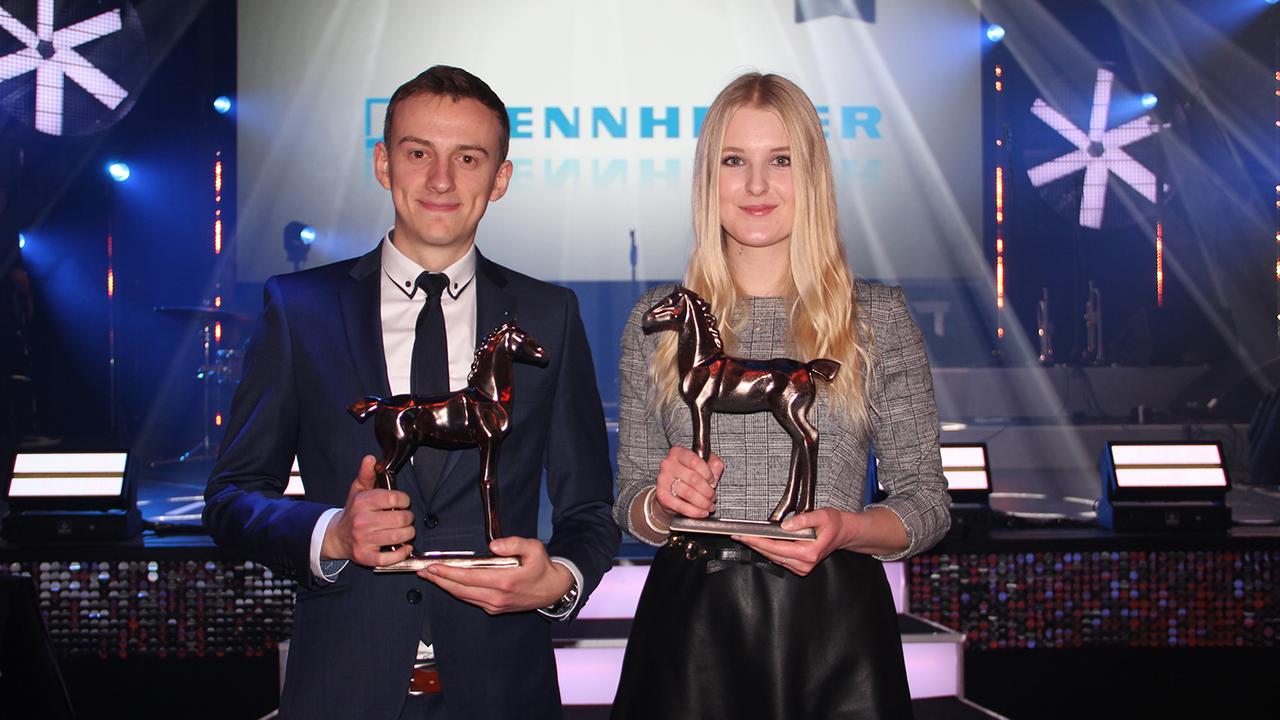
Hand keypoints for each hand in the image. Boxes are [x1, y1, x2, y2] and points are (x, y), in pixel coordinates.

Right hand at [321, 455, 415, 566]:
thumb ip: (367, 473)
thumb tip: (370, 458)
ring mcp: (363, 540)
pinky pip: (389, 558)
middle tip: (405, 518)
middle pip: (400, 519)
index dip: (404, 500)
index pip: (393, 499)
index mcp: (362, 502)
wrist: (338, 536)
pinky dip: (401, 553)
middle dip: (408, 518)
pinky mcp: (365, 557)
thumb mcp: (358, 489)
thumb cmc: (354, 511)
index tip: (403, 502)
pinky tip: (405, 547)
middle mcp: (362, 521)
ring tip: (405, 530)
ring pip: (398, 537)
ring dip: (408, 534)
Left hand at [417, 536, 572, 614]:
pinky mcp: (494, 608)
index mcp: (504, 581)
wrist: (553, 590)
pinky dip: (456, 591)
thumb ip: (513, 544)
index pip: (468, 577)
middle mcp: (496, 596)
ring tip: (430, 576)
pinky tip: (448, 583)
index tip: (432, 566)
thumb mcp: (534, 548)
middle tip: (422, 571)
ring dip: (444, 586)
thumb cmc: (542, 567)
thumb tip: (493, 545)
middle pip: (459, 589)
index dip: (448, 572)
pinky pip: (470, 600)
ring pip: (462, 596)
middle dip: (439, 580)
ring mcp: (494, 605)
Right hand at [654, 446, 724, 518]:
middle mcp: (668, 465)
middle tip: (712, 496)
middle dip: (708, 491)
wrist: (669, 490)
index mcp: (678, 453)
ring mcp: (663, 480)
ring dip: (703, 502)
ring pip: (689, 493)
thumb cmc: (685, 477)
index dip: (708, 473)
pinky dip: (694, 511)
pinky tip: (701, 511)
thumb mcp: (701, 466)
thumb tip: (717, 466)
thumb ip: (713, 465)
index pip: (695, 461)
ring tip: (708, 505)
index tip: (713, 481)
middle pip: (694, 479)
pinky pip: (681, 506)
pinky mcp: (662, 496)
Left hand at [734, 508, 858, 576]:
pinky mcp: (801, 567)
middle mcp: (804, 564)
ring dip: (760, 548)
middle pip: (772, 554)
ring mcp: (803, 568)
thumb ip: (803, 520)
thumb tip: (785, 526)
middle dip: (754, 544)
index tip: (744, 536)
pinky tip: (760, 542)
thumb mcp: (821, 515)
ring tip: (745, 537)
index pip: (776, 548)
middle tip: (738, 535)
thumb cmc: (833, 523)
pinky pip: (780, 559)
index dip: (758, 542)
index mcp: (808, 552)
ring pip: (774, 558)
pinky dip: (770, 551)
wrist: (844, 533)